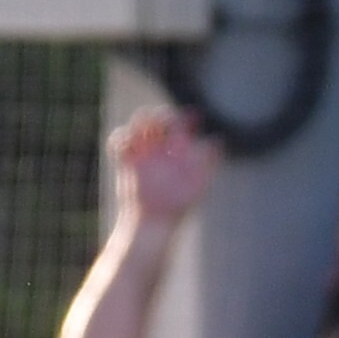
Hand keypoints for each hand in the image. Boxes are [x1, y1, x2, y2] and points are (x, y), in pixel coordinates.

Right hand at [110, 107, 218, 222]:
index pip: (180, 123)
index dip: (183, 117)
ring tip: (142, 134)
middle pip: (158, 118)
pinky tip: (127, 149)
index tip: (184, 119)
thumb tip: (218, 140)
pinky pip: (119, 140)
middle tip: (161, 126)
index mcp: (180, 149)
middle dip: (159, 116)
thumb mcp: (198, 185)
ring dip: (140, 123)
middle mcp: (161, 147)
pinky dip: (121, 139)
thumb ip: (208, 162)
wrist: (154, 221)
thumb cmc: (179, 206)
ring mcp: (143, 151)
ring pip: (138, 124)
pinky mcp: (127, 160)